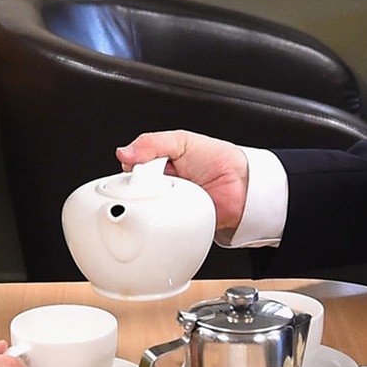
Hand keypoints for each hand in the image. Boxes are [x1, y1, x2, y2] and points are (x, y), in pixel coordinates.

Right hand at [119, 130, 250, 235]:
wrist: (242, 184)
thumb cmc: (217, 159)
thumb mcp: (182, 141)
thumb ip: (152, 143)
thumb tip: (124, 151)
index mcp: (158, 163)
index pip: (131, 168)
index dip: (132, 169)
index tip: (135, 168)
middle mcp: (160, 184)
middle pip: (135, 189)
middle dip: (142, 186)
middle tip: (156, 180)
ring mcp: (168, 204)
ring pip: (145, 208)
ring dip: (152, 202)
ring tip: (168, 193)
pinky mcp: (176, 222)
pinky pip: (161, 225)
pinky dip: (162, 220)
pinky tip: (171, 209)